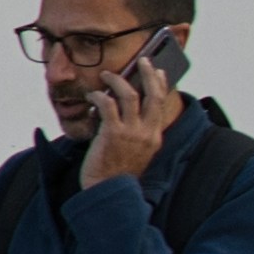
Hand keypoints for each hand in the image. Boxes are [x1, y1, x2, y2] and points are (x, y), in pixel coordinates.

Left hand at [75, 50, 179, 187]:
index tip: (158, 72)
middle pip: (153, 94)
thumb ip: (133, 133)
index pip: (161, 105)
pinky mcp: (112, 133)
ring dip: (117, 80)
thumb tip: (118, 110)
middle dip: (148, 73)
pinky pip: (107, 105)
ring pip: (130, 94)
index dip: (160, 85)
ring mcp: (131, 133)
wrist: (108, 194)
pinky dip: (99, 96)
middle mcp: (147, 133)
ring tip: (107, 75)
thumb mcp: (134, 153)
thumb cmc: (115, 175)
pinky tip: (92, 95)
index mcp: (154, 138)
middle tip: (143, 60)